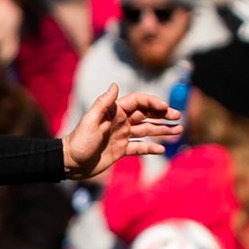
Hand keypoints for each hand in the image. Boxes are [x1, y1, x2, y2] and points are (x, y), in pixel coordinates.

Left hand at [62, 85, 181, 180]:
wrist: (70, 162)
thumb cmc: (79, 141)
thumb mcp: (90, 121)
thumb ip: (103, 104)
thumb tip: (115, 85)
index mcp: (115, 112)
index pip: (139, 102)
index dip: (153, 103)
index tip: (165, 108)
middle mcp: (121, 122)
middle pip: (146, 115)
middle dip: (163, 115)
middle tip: (179, 118)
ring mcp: (122, 136)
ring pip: (147, 130)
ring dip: (162, 130)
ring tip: (178, 131)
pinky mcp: (121, 150)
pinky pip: (139, 147)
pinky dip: (150, 147)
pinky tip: (162, 149)